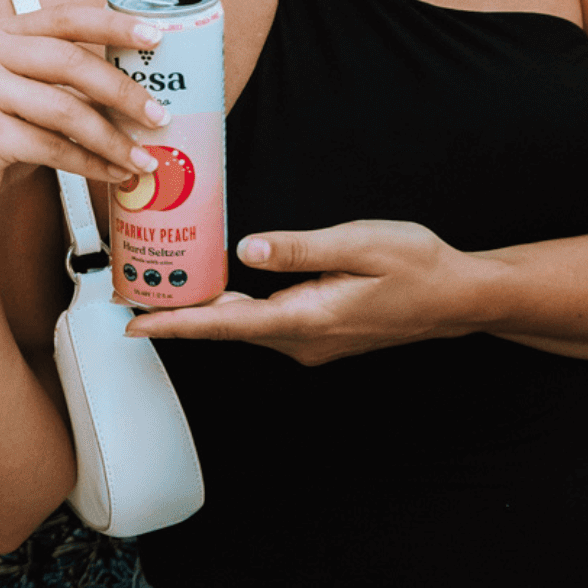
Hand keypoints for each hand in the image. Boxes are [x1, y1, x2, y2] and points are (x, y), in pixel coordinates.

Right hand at [0, 6, 169, 245]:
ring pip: (65, 109)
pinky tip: (111, 174)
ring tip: (143, 159)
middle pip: (70, 61)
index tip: (156, 37)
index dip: (112, 24)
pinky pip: (52, 146)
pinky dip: (90, 163)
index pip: (64, 18)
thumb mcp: (26, 99)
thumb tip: (139, 92)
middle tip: (159, 116)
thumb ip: (65, 84)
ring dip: (112, 138)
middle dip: (122, 91)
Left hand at [130, 219, 481, 367]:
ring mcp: (311, 343)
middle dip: (177, 317)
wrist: (458, 297)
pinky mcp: (319, 335)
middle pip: (227, 330)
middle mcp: (303, 340)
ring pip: (245, 329)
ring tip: (160, 294)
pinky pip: (264, 325)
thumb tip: (247, 250)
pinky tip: (218, 296)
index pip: (227, 324)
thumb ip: (301, 249)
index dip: (177, 324)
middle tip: (129, 299)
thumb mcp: (360, 244)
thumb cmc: (416, 265)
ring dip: (203, 315)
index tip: (135, 325)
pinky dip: (233, 313)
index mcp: (307, 318)